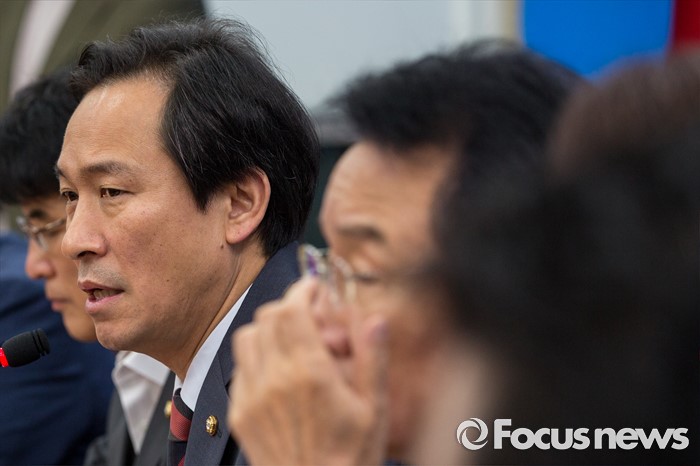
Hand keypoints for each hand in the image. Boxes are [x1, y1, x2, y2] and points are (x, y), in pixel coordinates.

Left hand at [228, 277, 388, 465]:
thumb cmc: (348, 459)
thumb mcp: (374, 408)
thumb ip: (372, 358)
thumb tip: (375, 320)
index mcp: (310, 374)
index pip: (291, 310)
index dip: (302, 291)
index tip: (314, 290)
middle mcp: (274, 380)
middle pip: (267, 318)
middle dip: (289, 308)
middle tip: (312, 320)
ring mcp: (252, 397)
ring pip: (247, 338)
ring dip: (269, 330)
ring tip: (295, 344)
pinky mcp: (240, 413)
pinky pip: (240, 368)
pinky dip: (257, 357)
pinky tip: (281, 373)